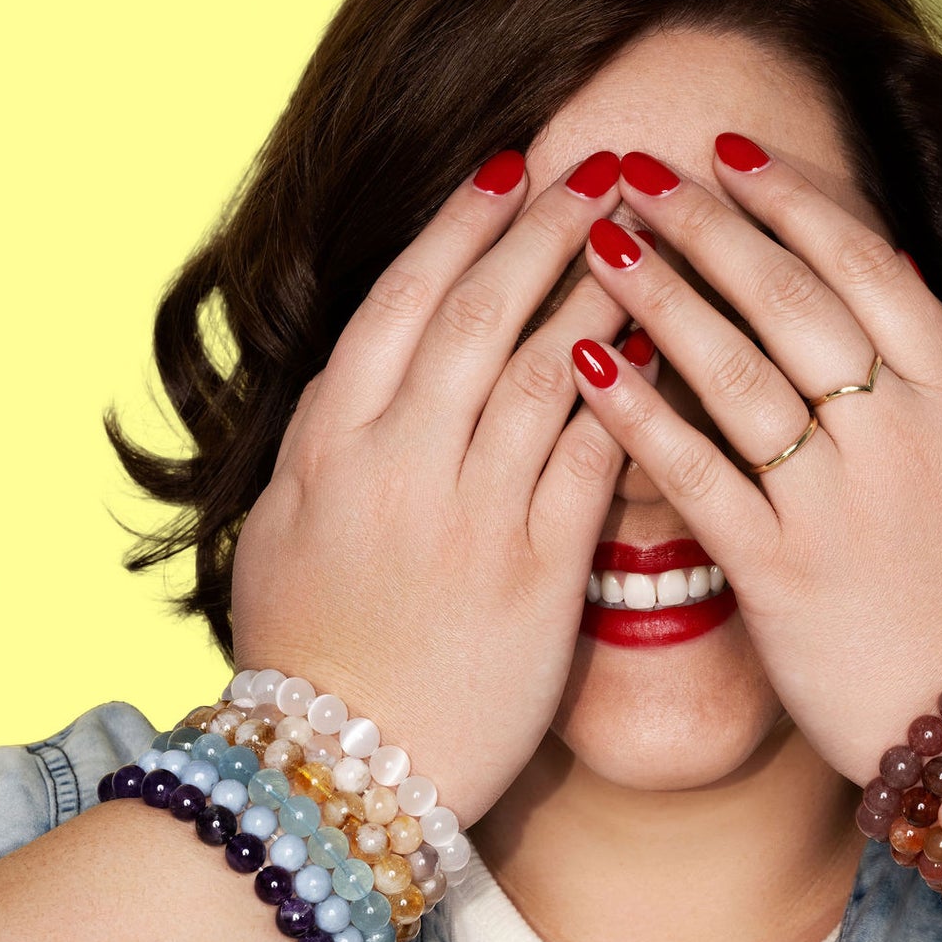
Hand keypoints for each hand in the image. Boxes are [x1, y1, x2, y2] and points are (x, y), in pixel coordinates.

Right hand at [230, 151, 643, 824]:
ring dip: (601, 294)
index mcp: (331, 444)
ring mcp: (472, 516)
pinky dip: (628, 400)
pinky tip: (663, 352)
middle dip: (546, 230)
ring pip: (546, 373)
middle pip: (481, 316)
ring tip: (650, 237)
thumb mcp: (278, 532)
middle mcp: (401, 463)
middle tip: (604, 171)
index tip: (512, 167)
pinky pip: (592, 463)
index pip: (404, 302)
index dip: (462, 225)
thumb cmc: (305, 654)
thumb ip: (323, 443)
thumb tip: (360, 370)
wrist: (340, 774)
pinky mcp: (539, 575)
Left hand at [566, 139, 941, 783]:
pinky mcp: (783, 571)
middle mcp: (901, 434)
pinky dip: (639, 413)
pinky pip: (698, 473)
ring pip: (737, 370)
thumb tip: (899, 274)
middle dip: (710, 225)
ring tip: (598, 241)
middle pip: (792, 300)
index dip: (793, 201)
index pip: (867, 268)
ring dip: (663, 295)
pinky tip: (584, 361)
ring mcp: (841, 501)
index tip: (731, 153)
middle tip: (639, 173)